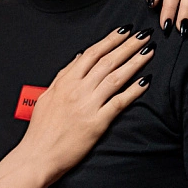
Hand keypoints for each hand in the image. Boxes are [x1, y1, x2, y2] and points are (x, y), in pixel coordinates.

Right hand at [19, 28, 150, 180]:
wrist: (38, 156)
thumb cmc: (40, 129)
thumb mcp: (47, 95)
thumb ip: (63, 75)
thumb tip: (78, 57)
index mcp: (66, 82)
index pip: (91, 54)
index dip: (110, 40)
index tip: (124, 31)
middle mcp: (78, 90)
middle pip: (107, 61)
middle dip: (128, 46)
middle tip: (144, 35)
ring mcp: (88, 106)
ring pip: (116, 77)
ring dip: (134, 62)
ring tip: (149, 51)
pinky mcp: (97, 123)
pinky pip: (119, 103)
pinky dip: (133, 91)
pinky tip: (145, 81)